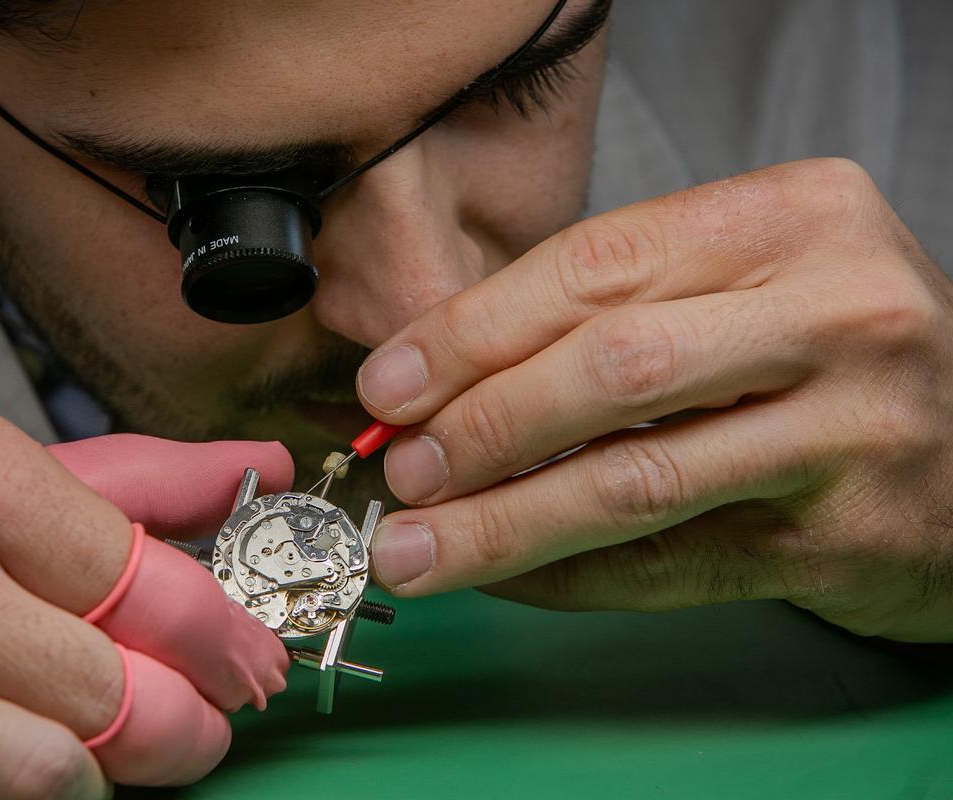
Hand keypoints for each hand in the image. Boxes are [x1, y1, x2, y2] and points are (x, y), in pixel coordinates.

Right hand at [0, 401, 292, 796]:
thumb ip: (139, 476)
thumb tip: (263, 470)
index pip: (146, 585)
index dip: (225, 641)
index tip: (252, 664)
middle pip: (106, 693)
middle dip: (183, 728)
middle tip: (200, 725)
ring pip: (37, 776)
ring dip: (95, 779)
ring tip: (102, 752)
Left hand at [359, 158, 952, 642]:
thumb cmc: (835, 354)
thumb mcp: (746, 282)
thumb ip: (615, 309)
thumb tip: (441, 378)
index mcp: (795, 218)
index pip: (597, 263)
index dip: (473, 330)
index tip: (391, 382)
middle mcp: (837, 313)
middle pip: (612, 366)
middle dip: (480, 424)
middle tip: (401, 468)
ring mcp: (853, 431)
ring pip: (636, 479)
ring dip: (503, 521)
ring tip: (419, 546)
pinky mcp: (845, 539)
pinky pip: (669, 563)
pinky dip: (568, 574)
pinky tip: (506, 574)